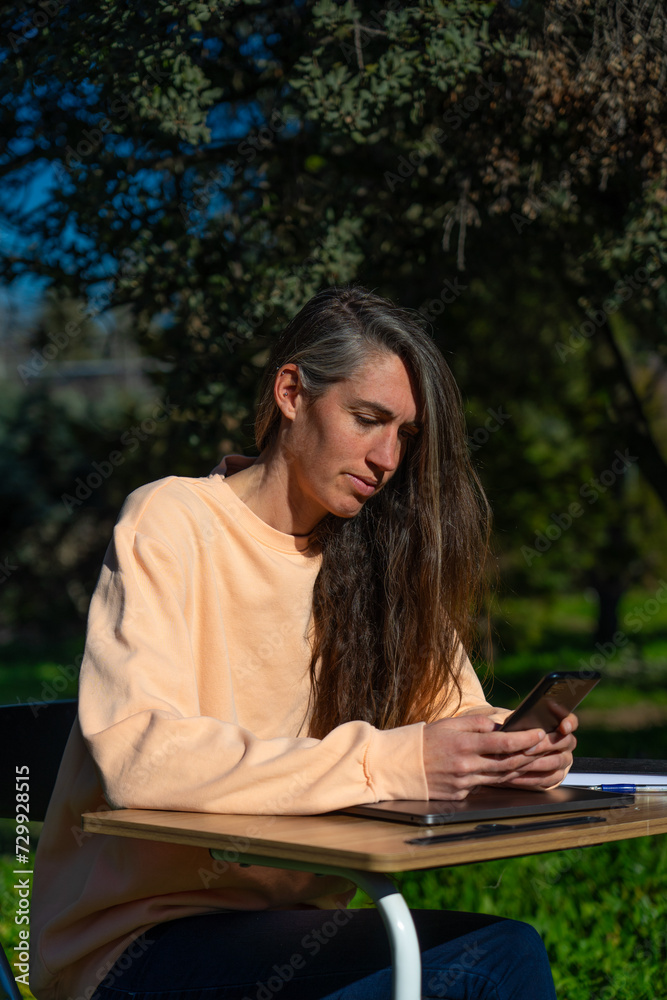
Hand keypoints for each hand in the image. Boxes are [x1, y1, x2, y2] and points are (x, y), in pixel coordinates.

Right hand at [423, 715, 558, 799]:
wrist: (397, 766)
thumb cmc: (423, 741)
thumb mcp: (448, 724)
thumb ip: (476, 725)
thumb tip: (500, 726)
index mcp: (463, 744)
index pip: (503, 742)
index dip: (525, 739)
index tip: (539, 734)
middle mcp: (465, 765)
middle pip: (507, 763)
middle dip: (528, 755)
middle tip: (543, 748)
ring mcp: (463, 783)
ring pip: (499, 777)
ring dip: (518, 769)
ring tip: (530, 759)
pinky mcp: (459, 795)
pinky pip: (484, 786)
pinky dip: (496, 778)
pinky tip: (506, 772)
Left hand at [495, 712, 577, 790]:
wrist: (520, 753)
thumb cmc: (520, 733)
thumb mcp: (520, 723)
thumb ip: (522, 720)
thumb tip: (516, 721)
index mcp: (561, 725)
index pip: (571, 721)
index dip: (569, 723)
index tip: (563, 727)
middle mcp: (566, 743)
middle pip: (563, 742)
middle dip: (544, 746)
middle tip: (526, 750)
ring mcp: (564, 760)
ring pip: (556, 762)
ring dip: (535, 764)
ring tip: (517, 764)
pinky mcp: (557, 775)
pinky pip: (548, 778)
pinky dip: (530, 778)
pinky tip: (516, 776)